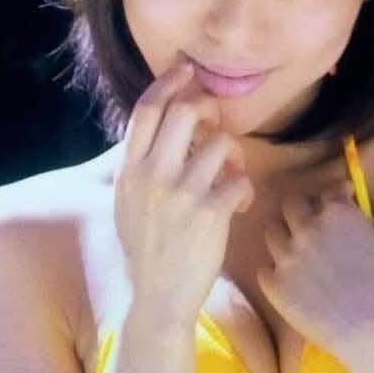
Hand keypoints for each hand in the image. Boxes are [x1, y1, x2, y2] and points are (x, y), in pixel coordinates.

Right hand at [113, 60, 254, 327]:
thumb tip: (158, 128)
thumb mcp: (127, 206)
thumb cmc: (147, 254)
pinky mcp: (210, 214)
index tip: (188, 72)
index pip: (147, 109)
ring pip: (221, 143)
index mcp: (130, 171)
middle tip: (218, 127)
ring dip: (236, 153)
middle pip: (185, 111)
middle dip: (209, 110)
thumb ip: (140, 167)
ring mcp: (181, 194)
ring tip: (234, 174)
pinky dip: (245, 188)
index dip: (170, 82)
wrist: (158, 300)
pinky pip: (240, 179)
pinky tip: (239, 204)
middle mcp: (152, 176)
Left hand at [256, 186, 373, 354]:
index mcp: (337, 213)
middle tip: (310, 227)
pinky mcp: (274, 284)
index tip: (338, 205)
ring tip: (295, 253)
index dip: (334, 198)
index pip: (327, 192)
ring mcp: (286, 256)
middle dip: (301, 212)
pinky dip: (274, 273)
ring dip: (283, 239)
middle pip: (291, 206)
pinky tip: (287, 281)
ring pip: (272, 233)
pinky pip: (264, 270)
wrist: (367, 330)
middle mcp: (306, 228)